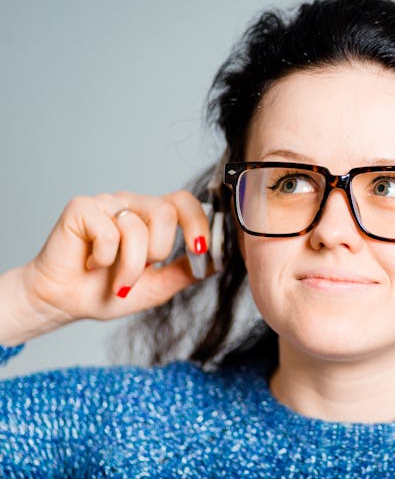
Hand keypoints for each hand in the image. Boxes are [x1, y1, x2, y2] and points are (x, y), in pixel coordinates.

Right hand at [6, 190, 210, 342]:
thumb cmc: (106, 290)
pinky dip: (103, 259)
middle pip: (166, 212)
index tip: (200, 250)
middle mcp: (132, 204)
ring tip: (116, 278)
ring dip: (130, 265)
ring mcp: (106, 203)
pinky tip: (91, 264)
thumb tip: (219, 261)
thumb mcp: (158, 287)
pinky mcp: (81, 208)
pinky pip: (108, 233)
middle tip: (141, 272)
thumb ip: (186, 271)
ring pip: (137, 226)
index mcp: (152, 216)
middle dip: (158, 252)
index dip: (198, 223)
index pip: (185, 201)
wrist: (63, 303)